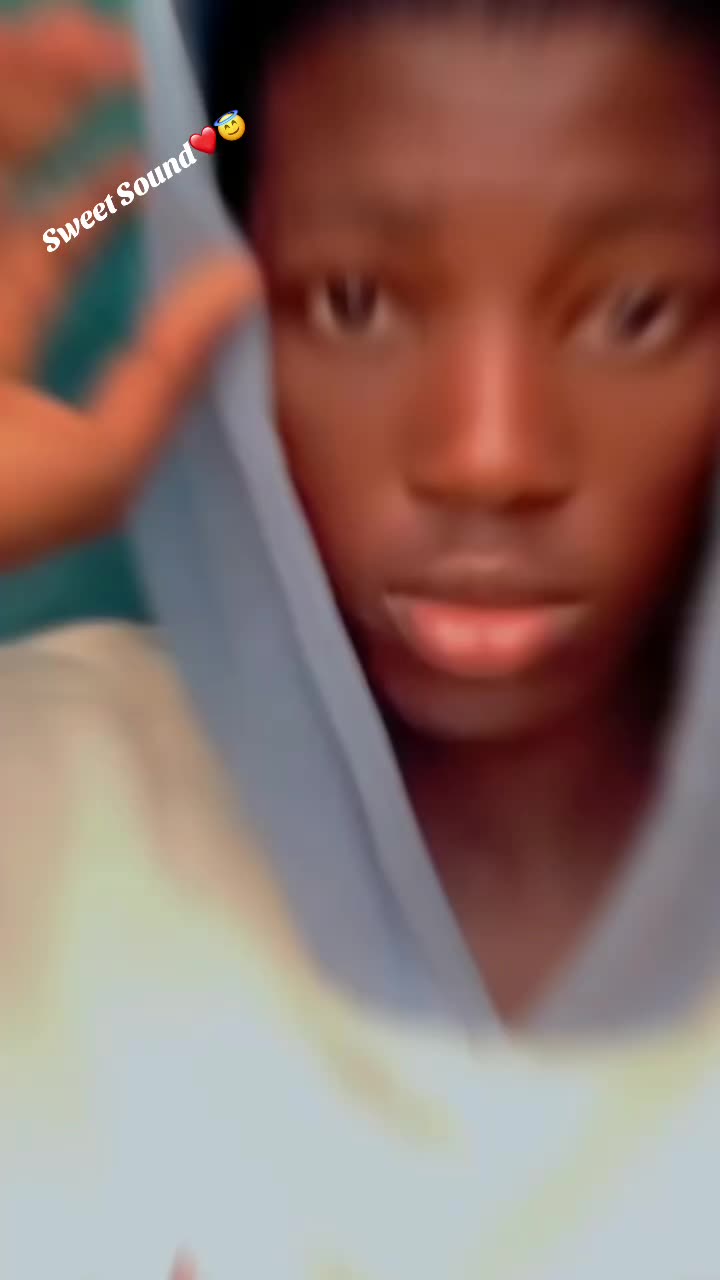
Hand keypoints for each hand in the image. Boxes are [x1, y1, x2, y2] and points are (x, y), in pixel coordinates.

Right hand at [0, 7, 259, 571]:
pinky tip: (48, 54)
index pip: (47, 256)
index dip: (98, 201)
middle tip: (113, 58)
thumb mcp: (99, 461)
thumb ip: (169, 372)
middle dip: (53, 116)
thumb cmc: (0, 504)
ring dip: (25, 88)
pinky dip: (7, 95)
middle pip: (5, 183)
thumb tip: (242, 281)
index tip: (151, 153)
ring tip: (86, 40)